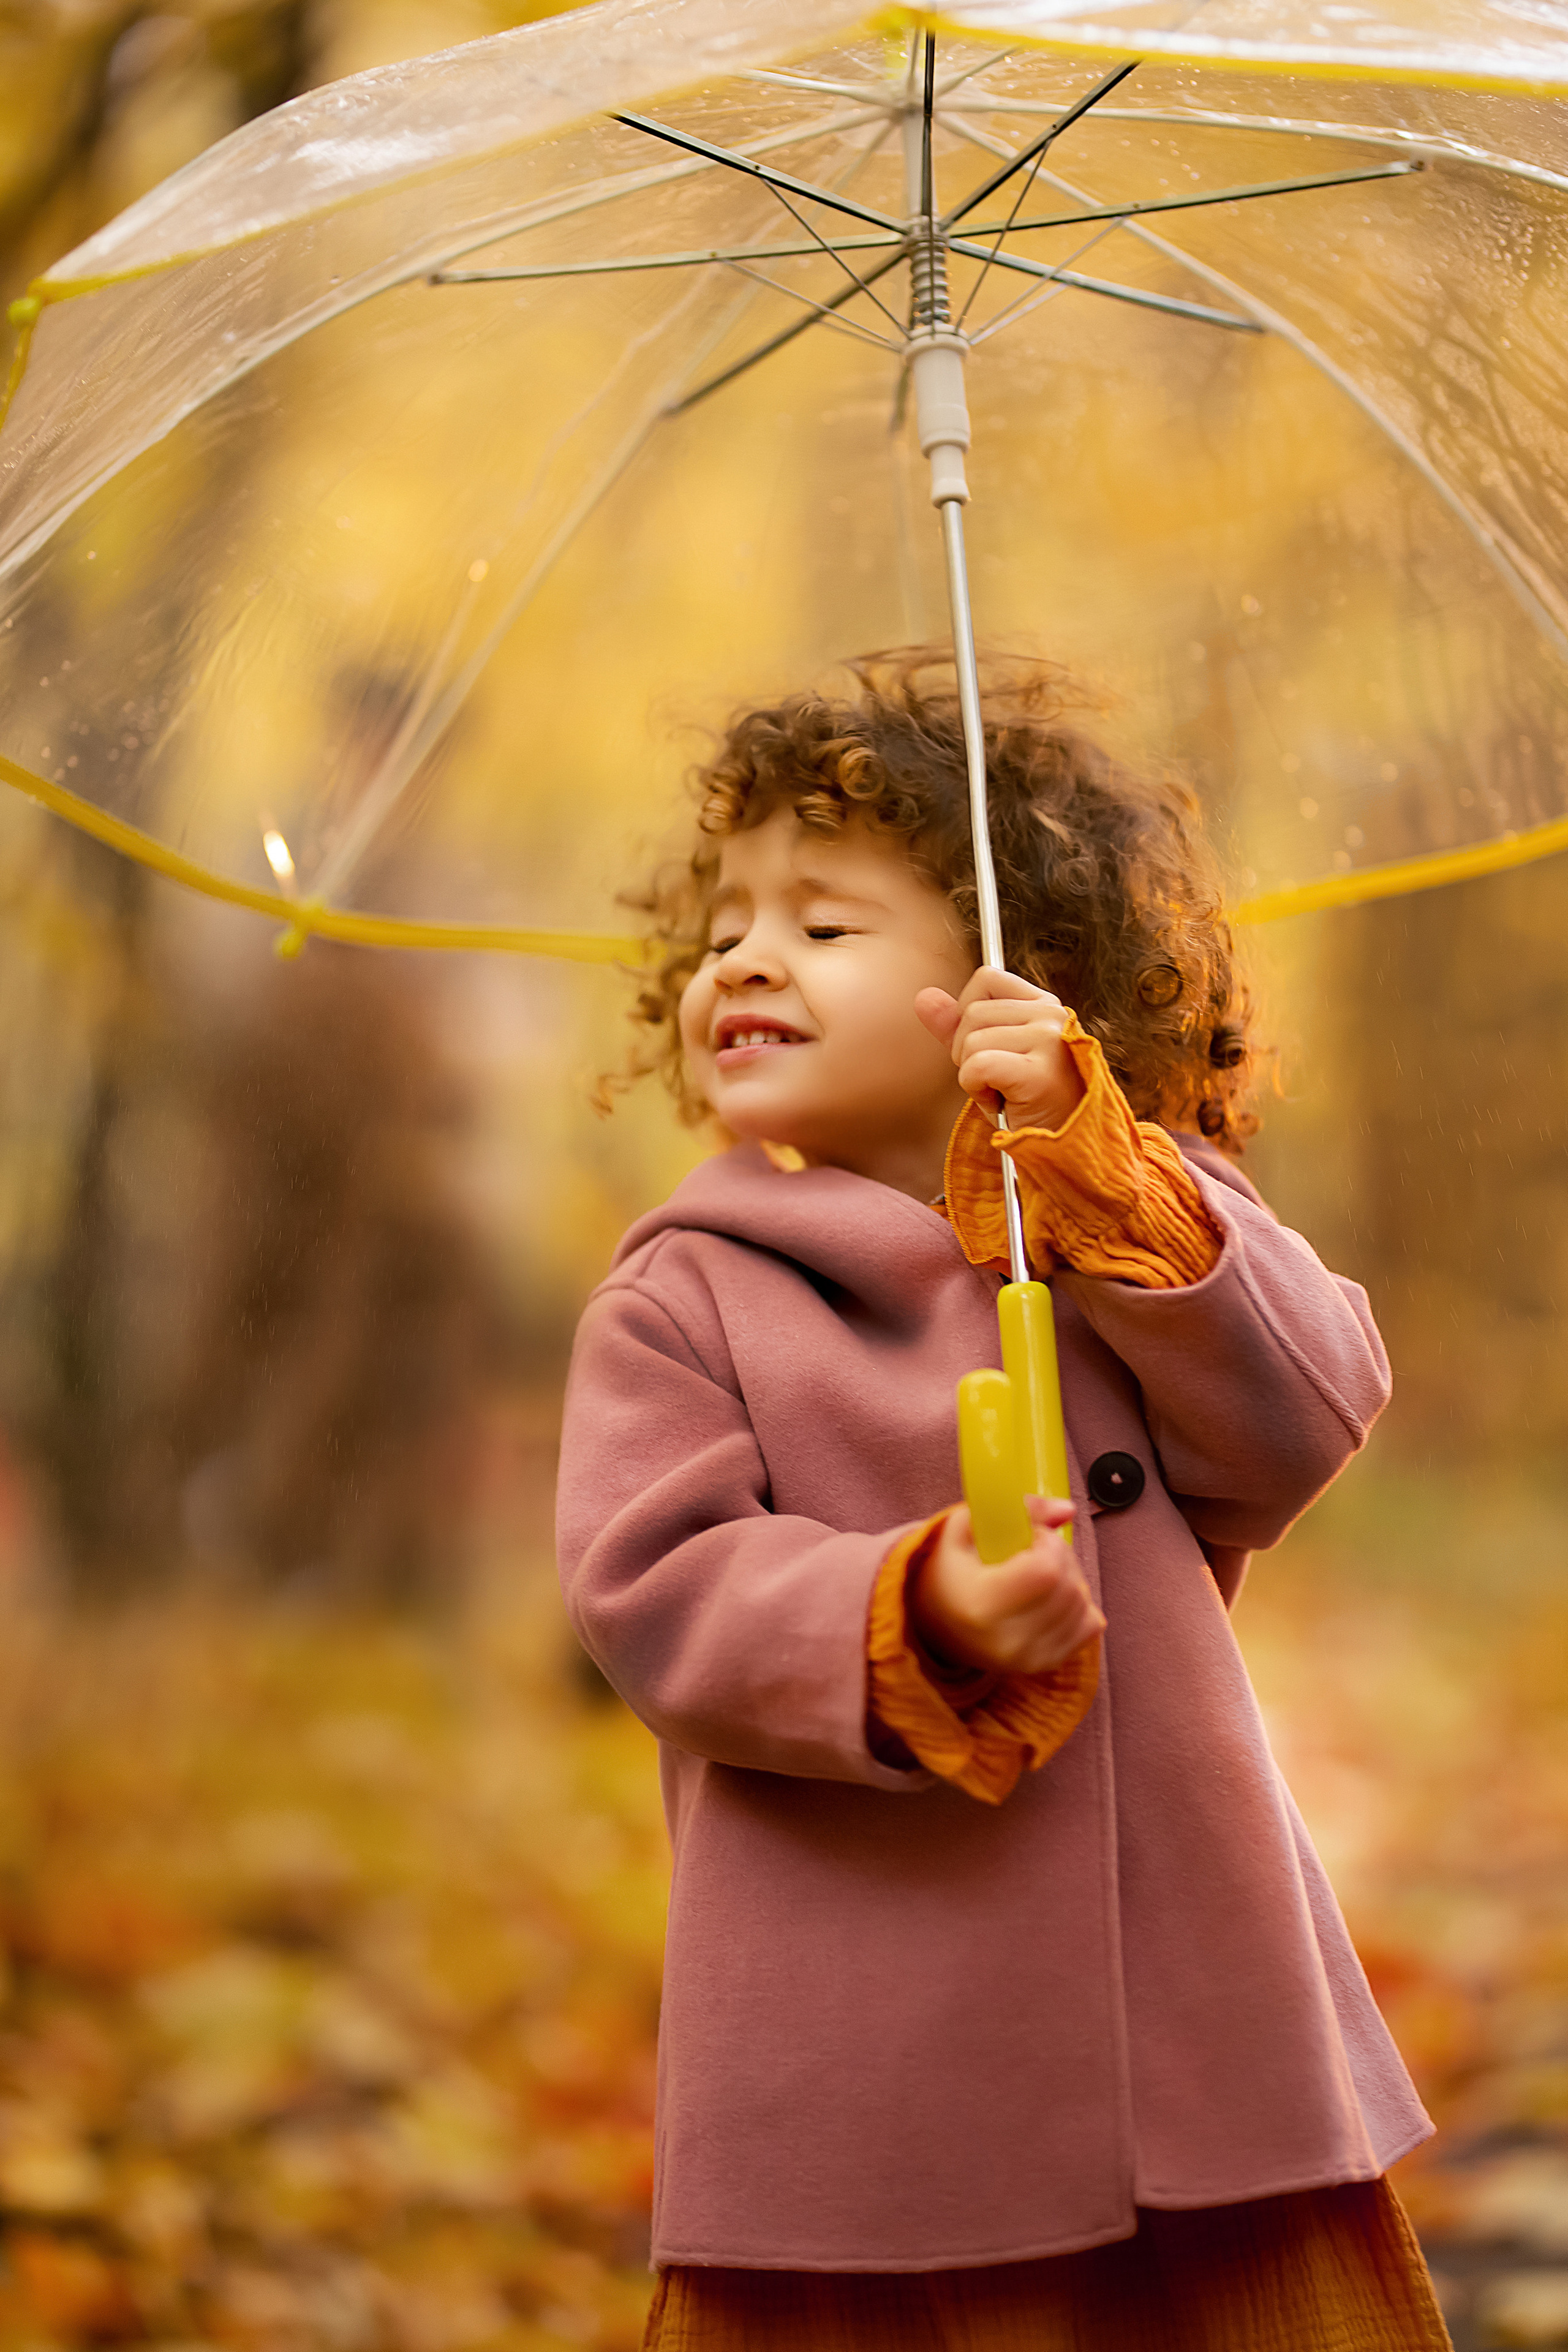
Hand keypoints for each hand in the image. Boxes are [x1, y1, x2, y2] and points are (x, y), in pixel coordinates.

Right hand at [911, 1496, 1102, 1676]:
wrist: (937, 1626)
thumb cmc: (950, 1571)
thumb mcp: (966, 1528)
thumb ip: (1019, 1510)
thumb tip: (1068, 1509)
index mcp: (981, 1604)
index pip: (1045, 1571)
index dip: (1048, 1543)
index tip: (1031, 1537)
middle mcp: (1007, 1640)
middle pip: (1069, 1587)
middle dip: (1062, 1556)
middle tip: (1037, 1551)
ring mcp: (1029, 1657)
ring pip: (1083, 1605)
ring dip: (1072, 1578)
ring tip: (1043, 1573)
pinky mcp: (1046, 1663)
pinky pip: (1091, 1625)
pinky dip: (1081, 1605)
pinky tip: (1054, 1597)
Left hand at [916, 967, 1085, 1130]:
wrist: (1061, 1145)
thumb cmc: (1029, 1103)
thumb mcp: (992, 1056)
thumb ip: (958, 1026)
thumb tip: (924, 997)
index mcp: (1044, 1004)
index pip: (986, 979)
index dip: (968, 1014)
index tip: (986, 1048)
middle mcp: (1052, 1014)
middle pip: (972, 1013)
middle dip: (968, 1053)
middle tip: (997, 1081)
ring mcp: (1049, 1040)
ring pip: (971, 1041)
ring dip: (974, 1077)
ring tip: (1004, 1093)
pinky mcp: (1040, 1072)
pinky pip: (977, 1066)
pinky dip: (977, 1090)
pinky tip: (1002, 1104)